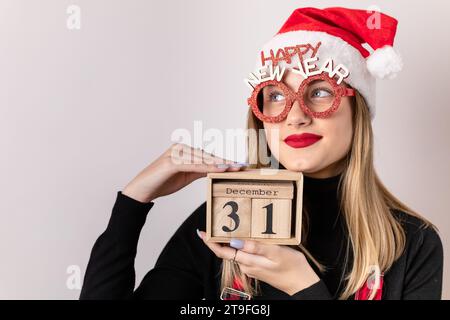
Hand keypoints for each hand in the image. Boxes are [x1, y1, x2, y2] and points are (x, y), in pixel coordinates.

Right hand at [122, 143, 246, 202]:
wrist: (142, 190)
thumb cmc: (163, 181)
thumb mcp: (187, 176)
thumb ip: (201, 170)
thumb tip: (219, 169)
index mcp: (185, 150)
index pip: (209, 155)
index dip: (225, 161)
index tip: (241, 165)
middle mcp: (181, 148)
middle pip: (208, 155)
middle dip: (226, 161)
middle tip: (242, 166)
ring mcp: (175, 153)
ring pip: (201, 158)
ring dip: (218, 163)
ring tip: (234, 167)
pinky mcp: (170, 162)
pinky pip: (191, 164)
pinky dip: (204, 166)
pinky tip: (216, 169)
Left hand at [198, 231, 319, 295]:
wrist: (302, 284)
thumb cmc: (292, 268)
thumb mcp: (276, 253)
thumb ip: (255, 247)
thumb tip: (235, 241)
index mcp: (249, 261)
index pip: (223, 251)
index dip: (211, 242)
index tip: (202, 233)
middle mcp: (247, 265)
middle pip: (228, 250)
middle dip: (219, 238)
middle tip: (214, 223)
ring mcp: (252, 267)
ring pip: (236, 251)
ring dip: (230, 240)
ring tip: (227, 226)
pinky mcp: (258, 266)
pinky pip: (245, 254)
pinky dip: (241, 244)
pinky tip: (244, 236)